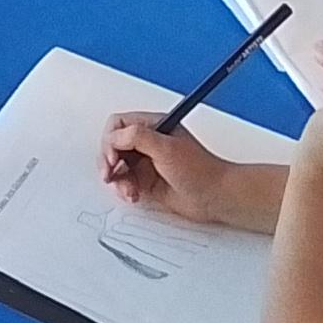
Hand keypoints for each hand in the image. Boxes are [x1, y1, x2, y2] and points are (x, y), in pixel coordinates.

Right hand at [101, 113, 243, 220]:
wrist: (215, 197)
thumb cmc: (201, 170)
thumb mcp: (167, 148)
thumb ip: (137, 137)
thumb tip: (114, 137)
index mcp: (154, 126)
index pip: (119, 125)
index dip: (111, 140)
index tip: (114, 157)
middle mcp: (148, 143)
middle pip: (113, 146)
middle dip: (108, 160)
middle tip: (110, 174)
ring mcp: (146, 163)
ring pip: (116, 167)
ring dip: (116, 179)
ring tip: (127, 189)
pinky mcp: (146, 182)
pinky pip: (124, 183)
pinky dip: (124, 190)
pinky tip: (133, 195)